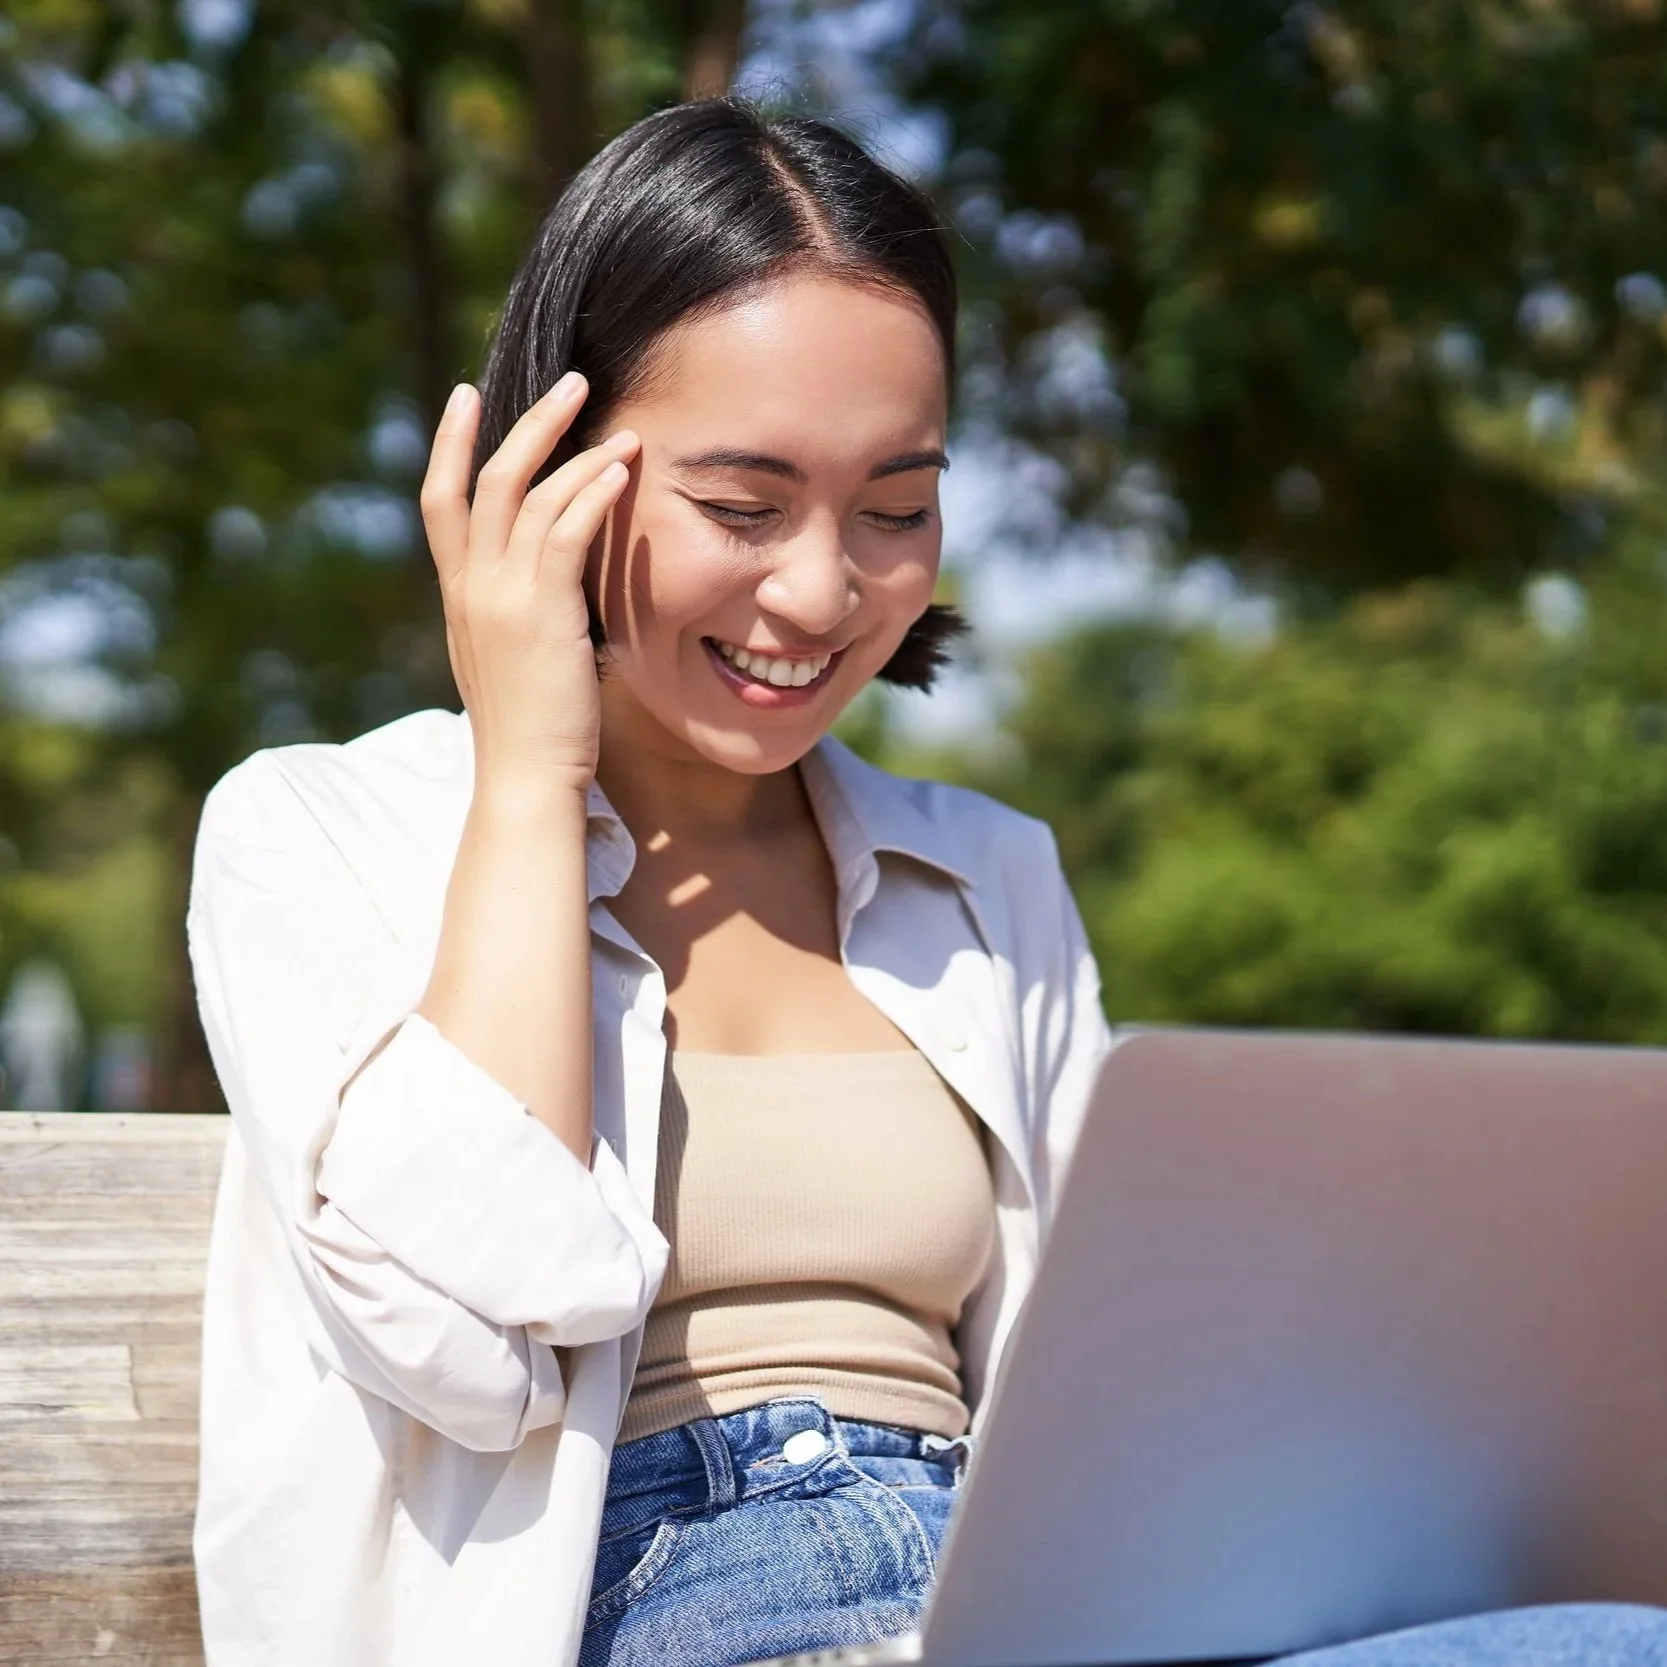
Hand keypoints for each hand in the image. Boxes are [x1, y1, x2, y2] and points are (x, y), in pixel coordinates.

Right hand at [420, 372, 638, 798]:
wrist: (525, 777)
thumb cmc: (533, 729)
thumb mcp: (513, 658)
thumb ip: (519, 612)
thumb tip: (551, 588)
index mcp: (460, 595)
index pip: (440, 502)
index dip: (450, 444)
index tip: (464, 395)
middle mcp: (471, 585)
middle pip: (485, 478)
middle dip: (526, 423)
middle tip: (572, 381)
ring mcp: (500, 595)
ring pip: (527, 495)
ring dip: (575, 449)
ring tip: (622, 424)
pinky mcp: (540, 610)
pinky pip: (564, 531)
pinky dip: (591, 492)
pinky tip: (621, 469)